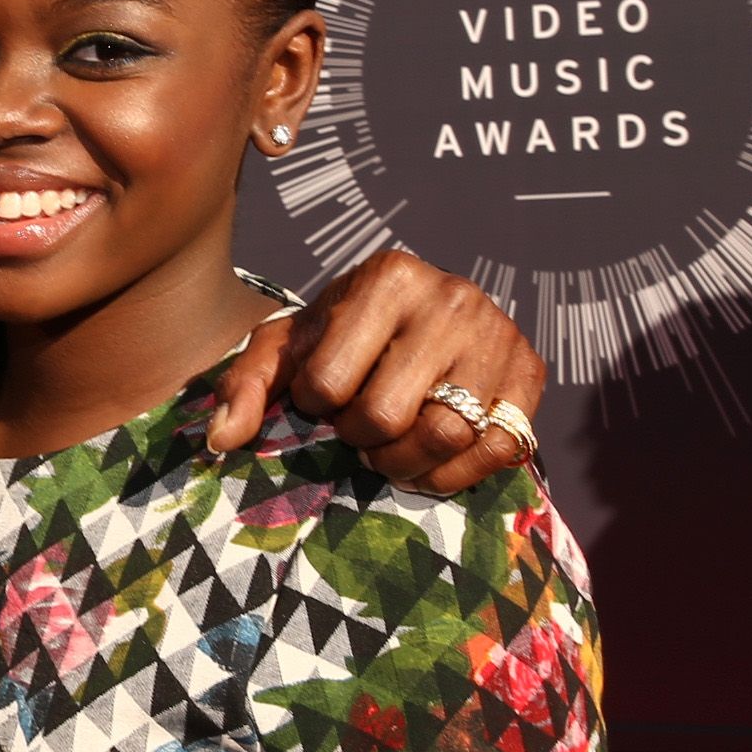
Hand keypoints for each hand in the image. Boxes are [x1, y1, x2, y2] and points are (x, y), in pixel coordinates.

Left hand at [208, 249, 548, 488]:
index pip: (330, 381)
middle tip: (358, 428)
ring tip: (390, 446)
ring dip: (405, 461)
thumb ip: (247, 384)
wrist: (422, 315)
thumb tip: (220, 440)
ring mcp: (499, 334)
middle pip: (387, 416)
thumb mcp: (290, 345)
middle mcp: (452, 296)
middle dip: (359, 439)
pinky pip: (497, 449)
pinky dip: (456, 473)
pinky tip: (431, 461)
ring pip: (445, 436)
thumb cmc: (346, 334)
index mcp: (388, 277)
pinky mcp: (531, 373)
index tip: (321, 396)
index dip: (315, 405)